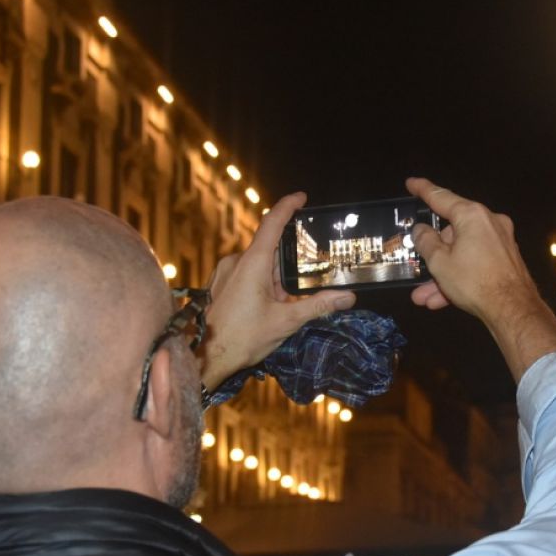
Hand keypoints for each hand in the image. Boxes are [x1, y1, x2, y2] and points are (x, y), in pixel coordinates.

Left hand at [199, 192, 355, 389]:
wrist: (206, 358)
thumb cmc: (243, 338)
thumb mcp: (286, 321)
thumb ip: (318, 306)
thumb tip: (348, 297)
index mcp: (252, 263)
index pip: (272, 223)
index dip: (287, 206)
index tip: (301, 198)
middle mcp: (236, 261)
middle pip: (269, 249)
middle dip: (289, 262)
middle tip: (309, 271)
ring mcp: (225, 272)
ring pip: (258, 264)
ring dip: (275, 278)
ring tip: (288, 299)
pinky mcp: (219, 284)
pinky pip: (245, 274)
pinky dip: (261, 283)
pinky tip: (269, 304)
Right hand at [406, 178, 537, 322]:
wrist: (513, 309)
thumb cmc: (474, 281)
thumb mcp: (440, 262)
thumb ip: (426, 242)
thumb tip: (421, 230)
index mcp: (472, 215)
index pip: (441, 197)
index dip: (423, 190)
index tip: (411, 183)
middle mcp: (489, 222)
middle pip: (452, 232)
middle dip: (433, 255)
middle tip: (417, 268)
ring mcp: (500, 241)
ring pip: (462, 253)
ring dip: (443, 274)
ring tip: (424, 296)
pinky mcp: (506, 259)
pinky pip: (476, 263)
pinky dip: (460, 277)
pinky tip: (441, 300)